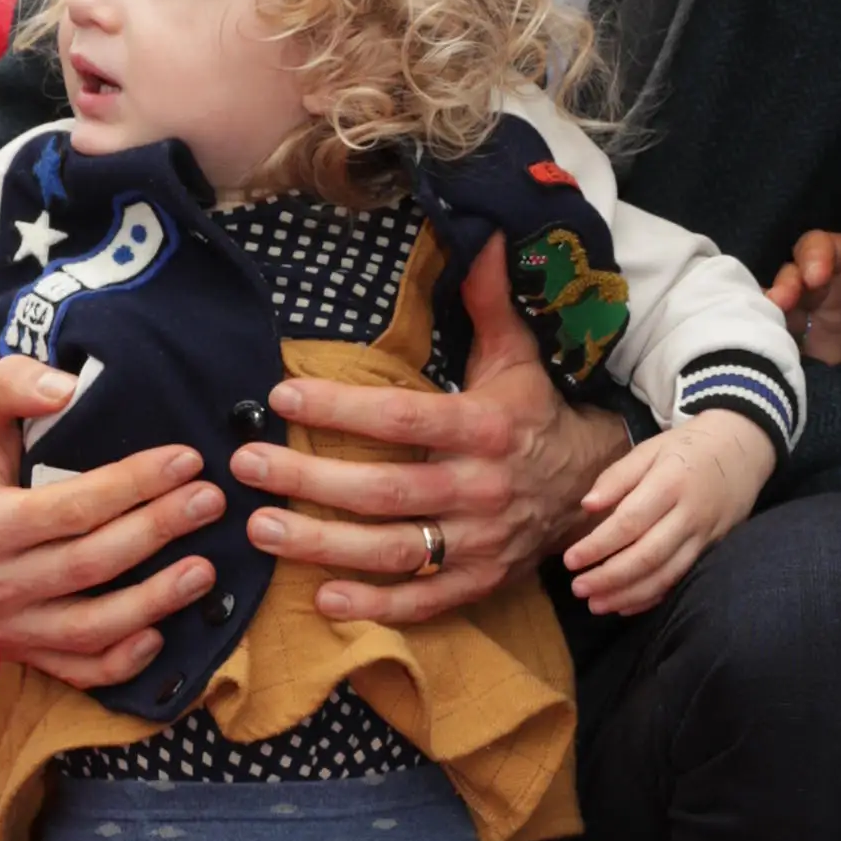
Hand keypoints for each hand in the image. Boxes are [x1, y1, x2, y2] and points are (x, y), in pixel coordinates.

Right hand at [0, 355, 227, 691]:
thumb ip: (12, 382)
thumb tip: (64, 389)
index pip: (71, 508)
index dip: (134, 485)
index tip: (186, 460)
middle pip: (89, 564)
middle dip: (158, 531)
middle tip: (211, 502)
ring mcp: (4, 625)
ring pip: (90, 626)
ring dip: (154, 601)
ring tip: (206, 569)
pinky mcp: (21, 650)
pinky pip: (77, 670)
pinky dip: (122, 662)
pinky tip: (163, 635)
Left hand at [228, 237, 624, 620]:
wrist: (593, 488)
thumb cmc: (535, 415)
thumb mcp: (517, 357)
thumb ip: (490, 301)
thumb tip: (486, 234)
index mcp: (485, 429)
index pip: (403, 419)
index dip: (342, 411)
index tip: (282, 396)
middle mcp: (481, 490)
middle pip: (386, 491)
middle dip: (310, 480)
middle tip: (246, 466)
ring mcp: (480, 542)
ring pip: (395, 551)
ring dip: (323, 545)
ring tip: (262, 529)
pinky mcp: (480, 581)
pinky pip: (424, 601)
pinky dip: (375, 606)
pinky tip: (321, 598)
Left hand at [560, 410, 777, 617]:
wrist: (744, 449)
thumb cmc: (689, 448)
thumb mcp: (651, 449)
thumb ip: (618, 477)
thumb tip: (587, 506)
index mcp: (670, 483)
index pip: (630, 522)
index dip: (598, 545)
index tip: (570, 560)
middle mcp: (690, 514)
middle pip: (648, 556)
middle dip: (609, 577)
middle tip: (578, 588)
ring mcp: (704, 536)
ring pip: (665, 575)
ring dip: (628, 594)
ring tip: (596, 604)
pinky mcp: (712, 550)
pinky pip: (680, 580)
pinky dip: (652, 597)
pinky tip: (625, 605)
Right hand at [767, 228, 840, 362]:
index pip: (820, 246)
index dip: (813, 256)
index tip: (815, 276)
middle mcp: (825, 285)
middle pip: (792, 275)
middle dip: (784, 284)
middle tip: (782, 300)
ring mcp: (814, 318)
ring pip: (781, 309)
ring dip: (772, 314)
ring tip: (770, 326)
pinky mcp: (811, 352)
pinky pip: (785, 344)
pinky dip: (775, 345)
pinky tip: (776, 353)